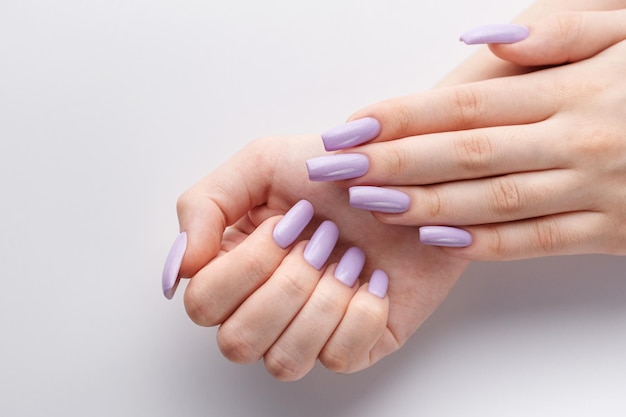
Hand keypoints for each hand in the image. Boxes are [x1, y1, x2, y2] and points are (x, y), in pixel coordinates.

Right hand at [169, 136, 467, 379]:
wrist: (406, 182)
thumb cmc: (335, 173)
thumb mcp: (261, 163)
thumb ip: (203, 206)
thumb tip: (179, 269)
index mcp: (233, 267)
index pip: (203, 303)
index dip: (245, 266)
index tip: (286, 223)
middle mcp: (263, 309)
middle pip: (236, 341)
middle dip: (286, 284)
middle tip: (323, 238)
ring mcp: (307, 333)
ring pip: (283, 362)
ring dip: (321, 302)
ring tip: (349, 259)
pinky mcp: (353, 346)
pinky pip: (339, 360)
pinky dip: (360, 315)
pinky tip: (374, 282)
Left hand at [338, 10, 625, 259]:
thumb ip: (562, 29)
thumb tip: (486, 38)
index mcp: (576, 86)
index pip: (466, 103)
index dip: (402, 115)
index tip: (351, 125)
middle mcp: (578, 138)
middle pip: (465, 153)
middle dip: (392, 162)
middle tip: (336, 169)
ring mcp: (596, 189)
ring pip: (494, 201)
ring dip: (425, 205)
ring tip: (370, 204)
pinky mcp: (615, 232)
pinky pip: (539, 241)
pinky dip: (486, 242)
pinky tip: (438, 240)